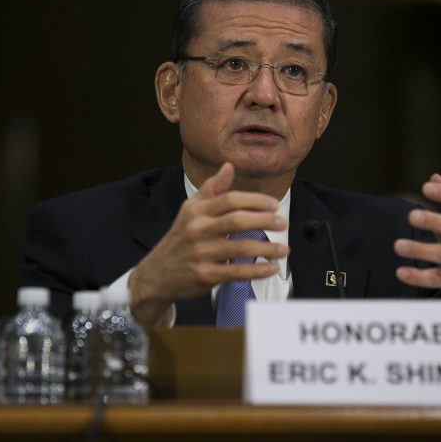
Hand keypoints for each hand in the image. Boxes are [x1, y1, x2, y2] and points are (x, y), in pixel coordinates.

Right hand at [129, 162, 289, 324]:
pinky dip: (256, 270)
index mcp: (197, 211)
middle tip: (283, 223)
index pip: (229, 200)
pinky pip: (236, 272)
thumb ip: (211, 189)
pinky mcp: (205, 275)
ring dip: (266, 248)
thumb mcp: (190, 210)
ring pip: (240, 248)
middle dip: (264, 221)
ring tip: (283, 249)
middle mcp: (198, 230)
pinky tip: (270, 268)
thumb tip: (229, 166)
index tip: (274, 204)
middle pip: (236, 221)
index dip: (255, 201)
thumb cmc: (180, 238)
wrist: (156, 274)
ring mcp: (201, 254)